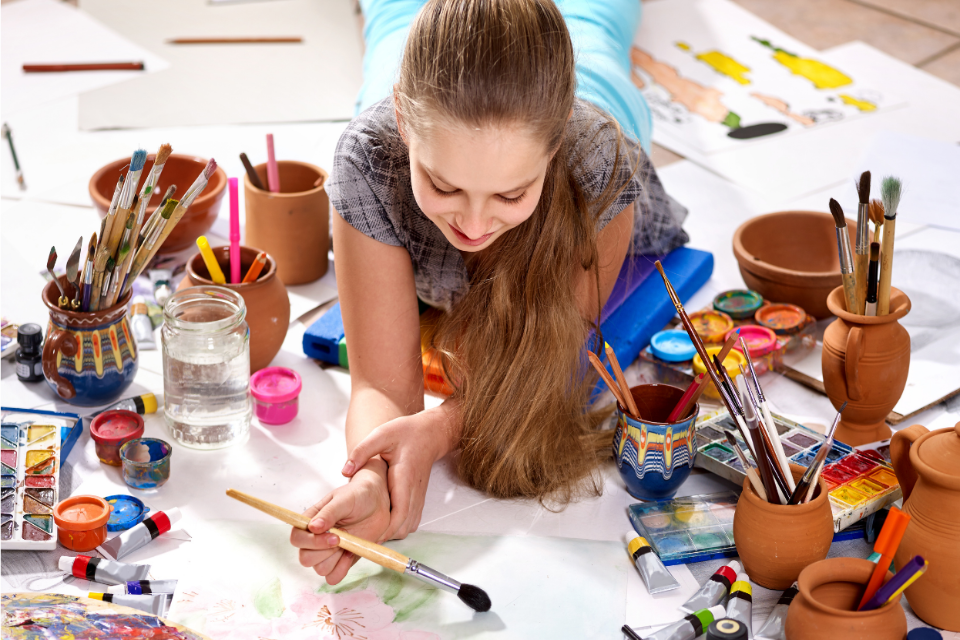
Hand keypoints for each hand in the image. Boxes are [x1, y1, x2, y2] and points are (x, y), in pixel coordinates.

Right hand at [290, 460, 390, 584]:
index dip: (310, 542)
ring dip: (335, 560)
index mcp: (311, 521)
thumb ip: (329, 513)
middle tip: (341, 539)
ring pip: (319, 569)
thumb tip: (313, 527)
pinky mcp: (341, 561)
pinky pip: (333, 577)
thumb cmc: (359, 496)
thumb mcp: (344, 500)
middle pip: (305, 558)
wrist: (378, 503)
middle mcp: (316, 538)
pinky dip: (342, 570)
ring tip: (349, 544)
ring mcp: (328, 551)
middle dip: (324, 552)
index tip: (333, 536)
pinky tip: (350, 554)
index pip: (297, 538)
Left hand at [342, 410, 448, 541]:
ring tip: (368, 533)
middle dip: (383, 535)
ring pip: (408, 527)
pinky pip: (410, 522)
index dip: (385, 528)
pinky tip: (380, 524)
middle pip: (404, 526)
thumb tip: (345, 471)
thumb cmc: (407, 433)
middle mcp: (414, 491)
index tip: (367, 536)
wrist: (430, 433)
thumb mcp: (381, 434)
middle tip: (360, 539)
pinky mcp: (418, 499)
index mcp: (405, 478)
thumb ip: (362, 451)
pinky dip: (397, 528)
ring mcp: (418, 497)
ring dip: (390, 533)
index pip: (400, 512)